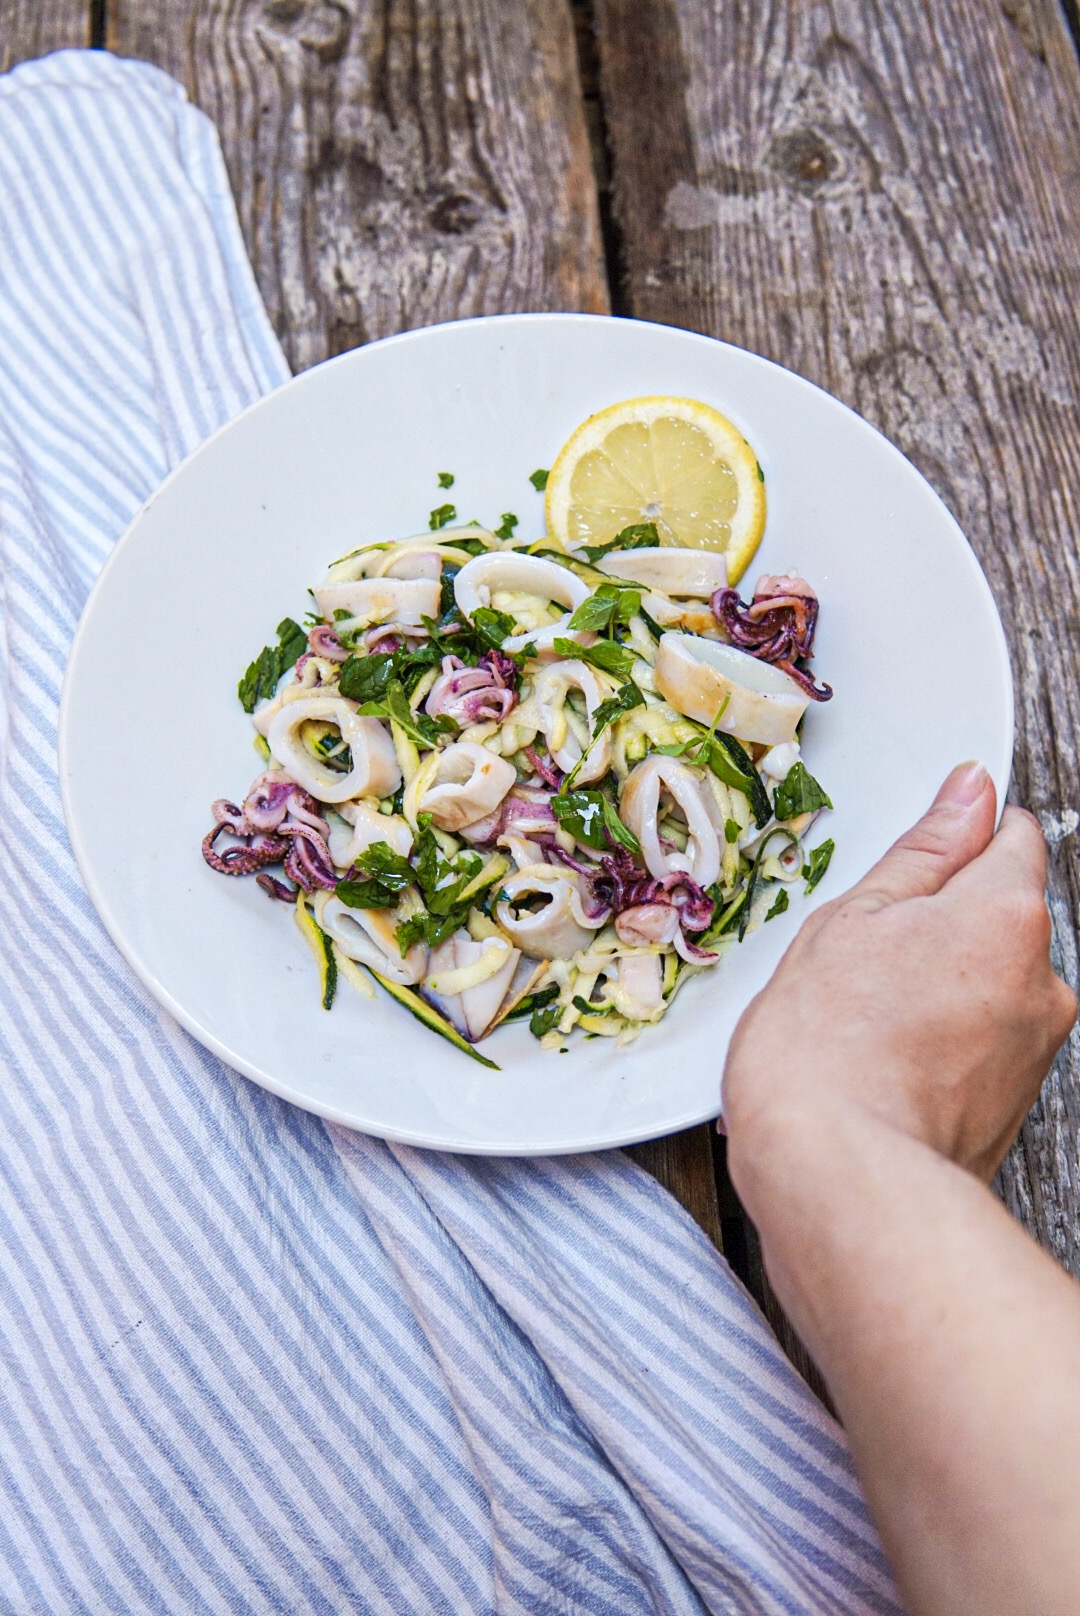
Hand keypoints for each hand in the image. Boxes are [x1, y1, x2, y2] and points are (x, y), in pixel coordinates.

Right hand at [723, 763, 1075, 1183]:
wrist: (837, 1179)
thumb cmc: (827, 1050)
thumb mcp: (853, 918)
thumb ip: (923, 850)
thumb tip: (970, 792)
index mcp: (1008, 915)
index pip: (1011, 836)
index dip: (954, 842)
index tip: (909, 869)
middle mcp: (1044, 982)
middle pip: (1001, 916)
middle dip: (943, 924)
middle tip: (865, 953)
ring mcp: (1035, 1051)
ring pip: (989, 984)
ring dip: (940, 987)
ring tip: (865, 1018)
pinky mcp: (1012, 1106)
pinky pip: (981, 1045)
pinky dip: (941, 1044)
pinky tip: (883, 1060)